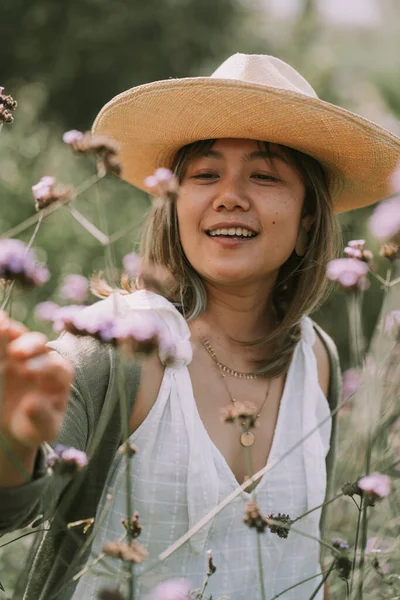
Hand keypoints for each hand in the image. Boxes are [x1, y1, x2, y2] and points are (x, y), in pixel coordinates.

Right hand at [0, 311, 73, 449]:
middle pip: (40, 346)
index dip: (44, 366)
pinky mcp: (3, 352)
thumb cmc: (34, 427)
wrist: (14, 425)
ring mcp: (22, 353)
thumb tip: (32, 404)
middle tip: (16, 353)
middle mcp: (43, 359)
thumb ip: (42, 418)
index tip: (27, 372)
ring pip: (19, 336)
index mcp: (60, 377)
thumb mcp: (42, 430)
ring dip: (9, 331)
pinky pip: (2, 337)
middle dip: (30, 346)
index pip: (57, 366)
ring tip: (2, 327)